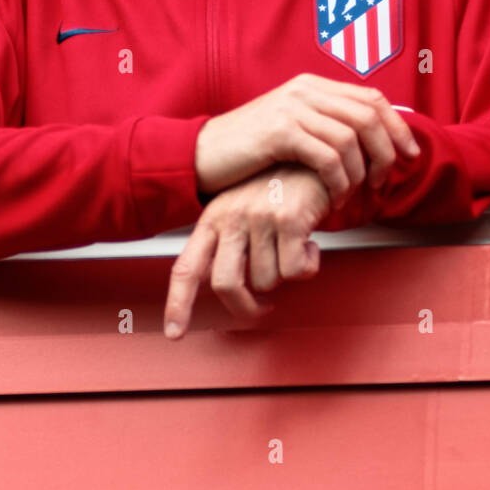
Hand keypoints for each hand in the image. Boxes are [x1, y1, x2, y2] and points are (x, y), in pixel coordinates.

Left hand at [164, 164, 329, 338]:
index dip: (178, 304)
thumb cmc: (280, 186)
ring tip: (294, 248)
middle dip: (246, 307)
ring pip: (267, 280)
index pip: (185, 267)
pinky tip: (311, 244)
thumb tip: (227, 286)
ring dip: (286, 273)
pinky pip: (296, 271)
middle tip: (263, 308)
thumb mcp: (243, 208)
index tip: (175, 333)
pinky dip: (309, 265)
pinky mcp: (287, 219)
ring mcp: (257, 217)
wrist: (314, 156)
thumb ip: (230, 244)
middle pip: (225, 284)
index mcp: (213, 218)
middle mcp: (230, 217)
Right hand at [194, 73, 419, 205]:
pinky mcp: (280, 132)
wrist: (201, 155)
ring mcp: (292, 108)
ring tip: (352, 195)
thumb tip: (369, 144)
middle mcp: (305, 90)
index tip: (410, 154)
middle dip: (386, 153)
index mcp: (312, 85)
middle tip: (382, 182)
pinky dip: (339, 181)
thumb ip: (324, 127)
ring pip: (351, 138)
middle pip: (369, 115)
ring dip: (360, 173)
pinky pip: (328, 156)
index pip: (372, 97)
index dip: (398, 126)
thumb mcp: (291, 129)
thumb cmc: (249, 151)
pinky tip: (333, 197)